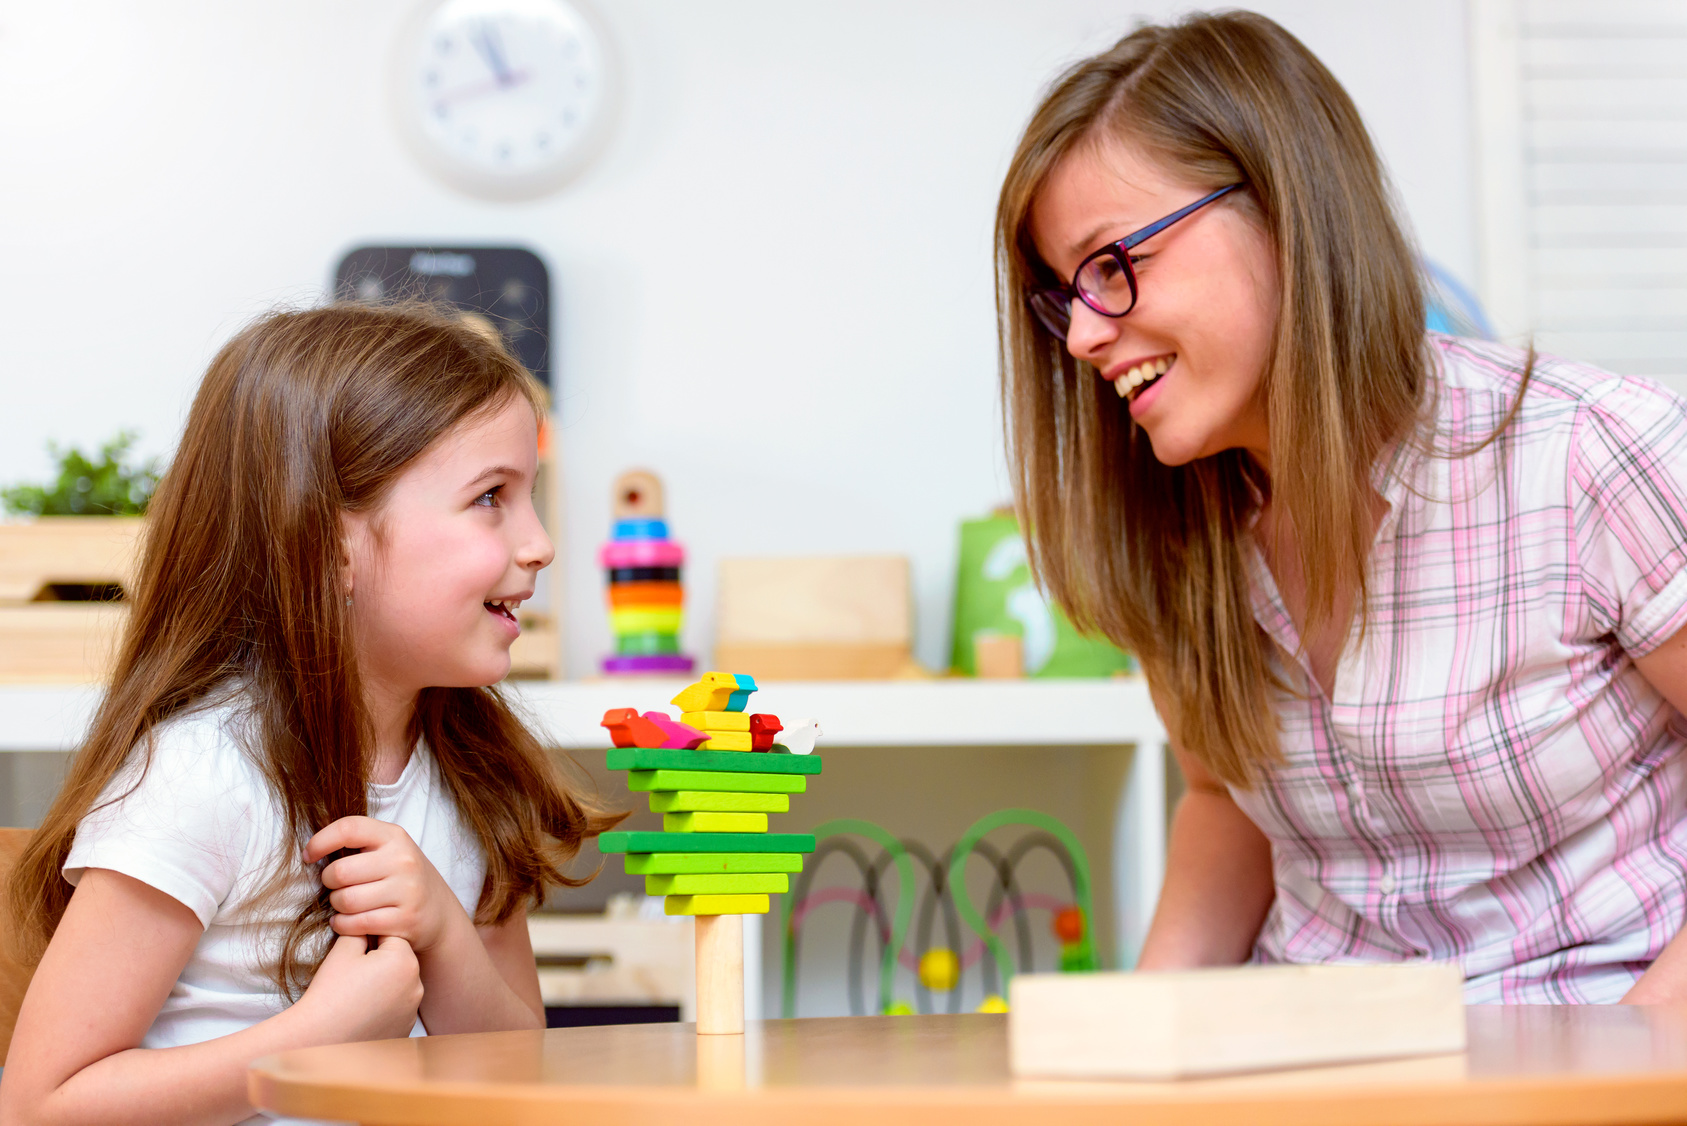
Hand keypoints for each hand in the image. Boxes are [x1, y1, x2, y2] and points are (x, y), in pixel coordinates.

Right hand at [297, 933, 422, 1041]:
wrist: (318, 1041)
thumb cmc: (329, 993)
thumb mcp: (344, 951)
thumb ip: (361, 930)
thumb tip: (370, 923)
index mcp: (404, 961)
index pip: (391, 937)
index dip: (369, 942)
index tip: (353, 956)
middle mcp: (416, 986)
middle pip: (399, 961)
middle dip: (380, 962)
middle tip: (352, 976)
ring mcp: (412, 1010)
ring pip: (399, 984)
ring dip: (384, 984)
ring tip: (356, 995)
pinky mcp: (405, 1029)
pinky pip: (397, 1007)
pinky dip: (384, 1006)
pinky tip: (362, 1012)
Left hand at [304, 816, 460, 953]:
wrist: (438, 911)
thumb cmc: (401, 877)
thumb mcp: (389, 849)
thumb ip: (358, 843)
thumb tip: (311, 850)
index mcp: (395, 836)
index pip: (349, 828)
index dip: (321, 841)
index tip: (309, 855)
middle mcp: (403, 860)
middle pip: (340, 872)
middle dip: (328, 882)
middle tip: (334, 886)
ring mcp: (407, 891)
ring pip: (346, 900)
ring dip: (335, 906)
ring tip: (343, 904)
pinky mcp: (405, 920)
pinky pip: (356, 924)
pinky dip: (342, 925)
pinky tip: (346, 921)